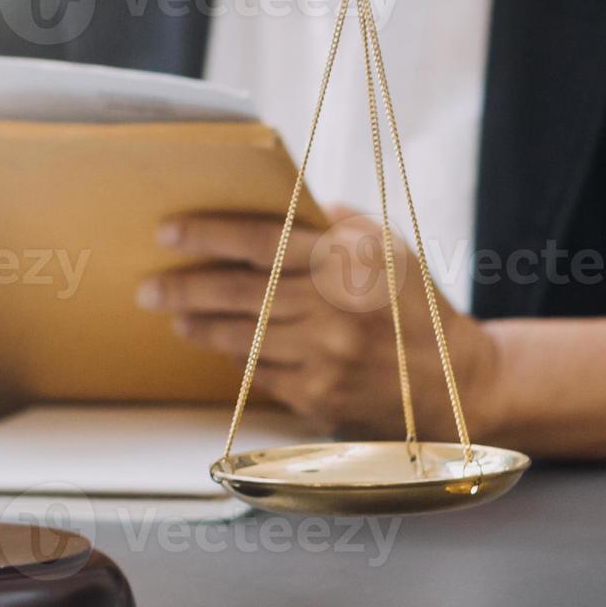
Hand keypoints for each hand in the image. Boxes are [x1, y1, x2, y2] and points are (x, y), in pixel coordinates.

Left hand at [141, 207, 497, 439]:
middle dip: (183, 288)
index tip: (167, 233)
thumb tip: (274, 209)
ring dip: (198, 326)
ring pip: (240, 337)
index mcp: (351, 260)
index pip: (262, 240)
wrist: (457, 384)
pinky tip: (220, 347)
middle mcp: (335, 309)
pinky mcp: (318, 397)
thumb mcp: (387, 249)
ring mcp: (325, 357)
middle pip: (237, 292)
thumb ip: (332, 225)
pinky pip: (258, 373)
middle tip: (149, 287)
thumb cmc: (414, 307)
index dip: (207, 235)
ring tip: (175, 316)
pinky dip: (236, 358)